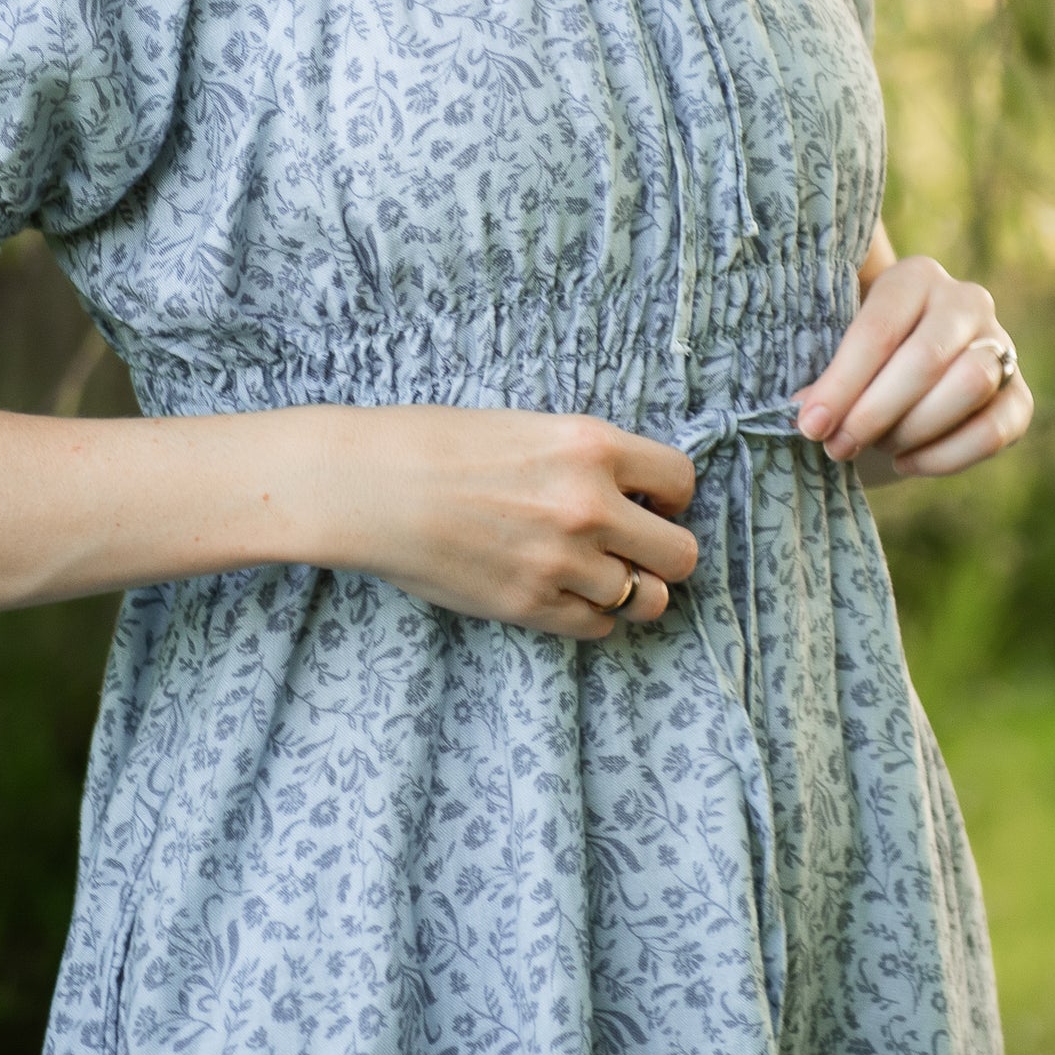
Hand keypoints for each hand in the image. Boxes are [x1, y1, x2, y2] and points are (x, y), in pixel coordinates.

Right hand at [302, 406, 699, 638]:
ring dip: (627, 589)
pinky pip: (597, 626)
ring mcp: (562, 562)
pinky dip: (587, 613)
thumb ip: (586, 460)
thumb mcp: (529, 428)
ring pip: (645, 599)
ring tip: (594, 574)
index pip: (681, 481)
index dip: (670, 497)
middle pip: (680, 555)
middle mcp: (590, 506)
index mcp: (592, 446)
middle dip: (662, 553)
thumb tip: (631, 492)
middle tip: (631, 547)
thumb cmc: (440, 445)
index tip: (650, 502)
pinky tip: (559, 590)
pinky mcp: (531, 606)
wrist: (372, 486)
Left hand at [791, 255, 1031, 476]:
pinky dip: (944, 456)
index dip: (843, 382)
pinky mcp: (1019, 397)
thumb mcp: (838, 356)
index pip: (880, 328)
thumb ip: (827, 377)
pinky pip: (992, 430)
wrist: (903, 381)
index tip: (811, 423)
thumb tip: (809, 413)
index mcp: (915, 277)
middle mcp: (966, 301)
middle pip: (927, 358)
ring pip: (970, 384)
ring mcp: (1001, 345)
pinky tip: (905, 461)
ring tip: (876, 445)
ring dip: (913, 428)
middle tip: (838, 445)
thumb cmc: (861, 365)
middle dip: (875, 411)